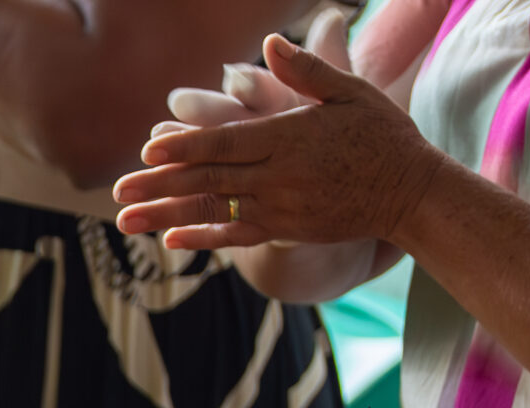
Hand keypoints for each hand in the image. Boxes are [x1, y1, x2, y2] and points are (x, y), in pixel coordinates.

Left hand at [115, 31, 445, 250]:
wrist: (412, 191)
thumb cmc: (382, 134)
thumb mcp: (351, 91)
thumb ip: (307, 70)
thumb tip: (270, 44)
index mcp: (290, 137)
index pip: (227, 143)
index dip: (185, 148)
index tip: (147, 152)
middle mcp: (279, 176)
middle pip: (209, 180)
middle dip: (160, 186)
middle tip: (117, 191)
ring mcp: (281, 207)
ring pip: (214, 211)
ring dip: (167, 216)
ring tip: (125, 222)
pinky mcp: (286, 229)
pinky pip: (237, 237)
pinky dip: (204, 239)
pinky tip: (171, 241)